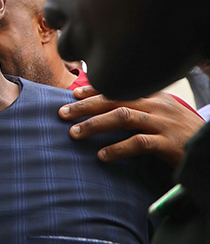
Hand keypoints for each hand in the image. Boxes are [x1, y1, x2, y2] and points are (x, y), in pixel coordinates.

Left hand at [59, 86, 204, 166]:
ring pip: (122, 117)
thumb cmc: (182, 135)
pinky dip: (117, 149)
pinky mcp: (169, 143)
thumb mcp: (163, 116)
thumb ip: (140, 109)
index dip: (94, 90)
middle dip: (86, 106)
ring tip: (74, 133)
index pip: (119, 88)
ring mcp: (164, 123)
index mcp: (155, 97)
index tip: (73, 95)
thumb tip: (106, 110)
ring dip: (94, 124)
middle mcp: (158, 105)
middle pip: (115, 99)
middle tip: (62, 113)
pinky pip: (138, 143)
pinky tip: (102, 156)